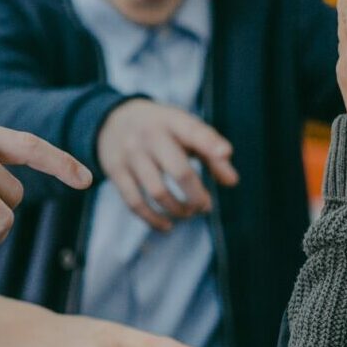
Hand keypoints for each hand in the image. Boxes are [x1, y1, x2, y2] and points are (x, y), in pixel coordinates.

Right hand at [96, 100, 239, 232]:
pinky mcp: (116, 171)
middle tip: (205, 206)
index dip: (209, 143)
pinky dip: (153, 219)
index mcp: (172, 121)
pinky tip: (168, 225)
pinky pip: (135, 202)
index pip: (193, 130)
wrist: (114, 120)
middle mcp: (150, 136)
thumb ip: (211, 153)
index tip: (225, 153)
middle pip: (178, 170)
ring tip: (189, 213)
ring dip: (178, 209)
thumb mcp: (186, 131)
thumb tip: (232, 182)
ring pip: (157, 191)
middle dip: (196, 196)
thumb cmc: (163, 130)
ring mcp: (130, 154)